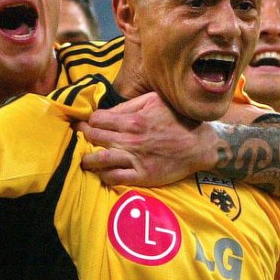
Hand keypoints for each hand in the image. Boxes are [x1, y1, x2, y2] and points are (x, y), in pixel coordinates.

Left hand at [78, 92, 210, 185]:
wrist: (199, 145)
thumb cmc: (177, 120)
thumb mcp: (155, 101)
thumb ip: (130, 104)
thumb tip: (109, 110)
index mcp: (132, 120)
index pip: (97, 119)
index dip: (90, 120)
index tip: (88, 123)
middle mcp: (130, 140)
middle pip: (94, 138)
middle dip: (83, 136)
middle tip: (80, 137)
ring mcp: (135, 159)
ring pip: (99, 160)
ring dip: (87, 159)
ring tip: (84, 159)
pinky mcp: (142, 176)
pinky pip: (114, 178)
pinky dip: (104, 175)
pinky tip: (103, 172)